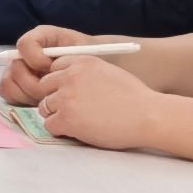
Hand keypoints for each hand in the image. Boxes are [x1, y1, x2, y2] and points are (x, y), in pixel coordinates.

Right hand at [0, 25, 86, 104]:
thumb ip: (70, 54)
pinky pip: (9, 96)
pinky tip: (41, 102)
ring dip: (27, 94)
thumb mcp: (85, 50)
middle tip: (51, 90)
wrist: (95, 69)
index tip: (52, 67)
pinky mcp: (19, 87)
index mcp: (40, 38)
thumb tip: (50, 69)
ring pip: (8, 84)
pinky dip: (23, 101)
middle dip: (32, 83)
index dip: (35, 58)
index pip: (24, 45)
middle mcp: (26, 53)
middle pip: (14, 68)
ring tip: (47, 97)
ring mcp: (20, 71)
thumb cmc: (91, 58)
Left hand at [26, 50, 160, 152]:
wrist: (148, 116)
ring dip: (57, 115)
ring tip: (79, 121)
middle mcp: (70, 76)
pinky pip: (49, 125)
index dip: (60, 83)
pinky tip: (78, 131)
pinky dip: (60, 130)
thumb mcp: (108, 72)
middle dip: (54, 98)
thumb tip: (68, 83)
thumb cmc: (134, 98)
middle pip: (44, 87)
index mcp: (82, 61)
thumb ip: (86, 74)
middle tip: (72, 110)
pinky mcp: (66, 118)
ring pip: (44, 107)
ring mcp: (66, 97)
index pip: (53, 69)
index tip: (71, 93)